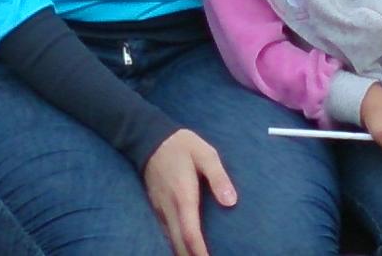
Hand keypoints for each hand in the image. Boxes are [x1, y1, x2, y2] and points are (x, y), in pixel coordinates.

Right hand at [143, 129, 236, 255]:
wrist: (150, 137)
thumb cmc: (183, 145)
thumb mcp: (206, 154)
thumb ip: (219, 177)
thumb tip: (231, 202)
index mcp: (183, 195)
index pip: (190, 233)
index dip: (200, 252)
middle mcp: (169, 207)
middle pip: (178, 244)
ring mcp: (159, 208)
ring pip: (169, 240)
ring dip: (183, 253)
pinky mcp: (155, 207)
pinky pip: (165, 232)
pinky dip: (175, 244)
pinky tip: (184, 248)